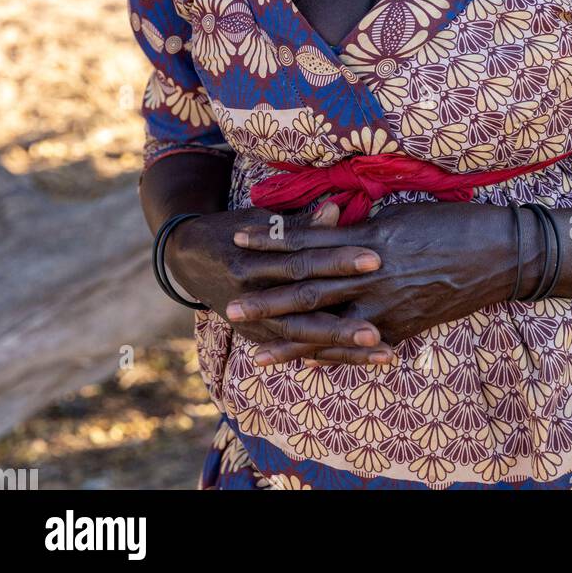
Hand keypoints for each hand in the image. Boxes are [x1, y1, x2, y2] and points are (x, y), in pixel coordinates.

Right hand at [165, 201, 394, 365]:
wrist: (188, 256)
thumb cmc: (232, 229)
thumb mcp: (261, 219)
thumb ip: (300, 223)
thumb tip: (336, 208)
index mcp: (254, 259)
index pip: (304, 260)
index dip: (338, 259)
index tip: (376, 257)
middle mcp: (253, 293)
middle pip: (305, 308)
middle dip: (343, 322)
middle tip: (380, 330)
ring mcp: (254, 320)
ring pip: (304, 338)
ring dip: (344, 349)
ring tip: (384, 354)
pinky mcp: (258, 335)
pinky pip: (296, 350)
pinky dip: (326, 357)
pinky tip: (358, 364)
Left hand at [230, 201, 535, 363]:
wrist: (500, 253)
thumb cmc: (455, 222)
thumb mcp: (403, 213)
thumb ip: (364, 226)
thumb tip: (334, 226)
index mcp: (370, 239)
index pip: (311, 242)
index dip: (274, 241)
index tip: (241, 239)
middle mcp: (372, 276)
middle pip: (309, 288)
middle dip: (267, 296)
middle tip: (230, 304)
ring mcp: (386, 308)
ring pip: (327, 324)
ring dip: (287, 336)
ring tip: (255, 345)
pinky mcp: (401, 329)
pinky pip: (356, 345)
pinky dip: (328, 354)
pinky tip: (304, 362)